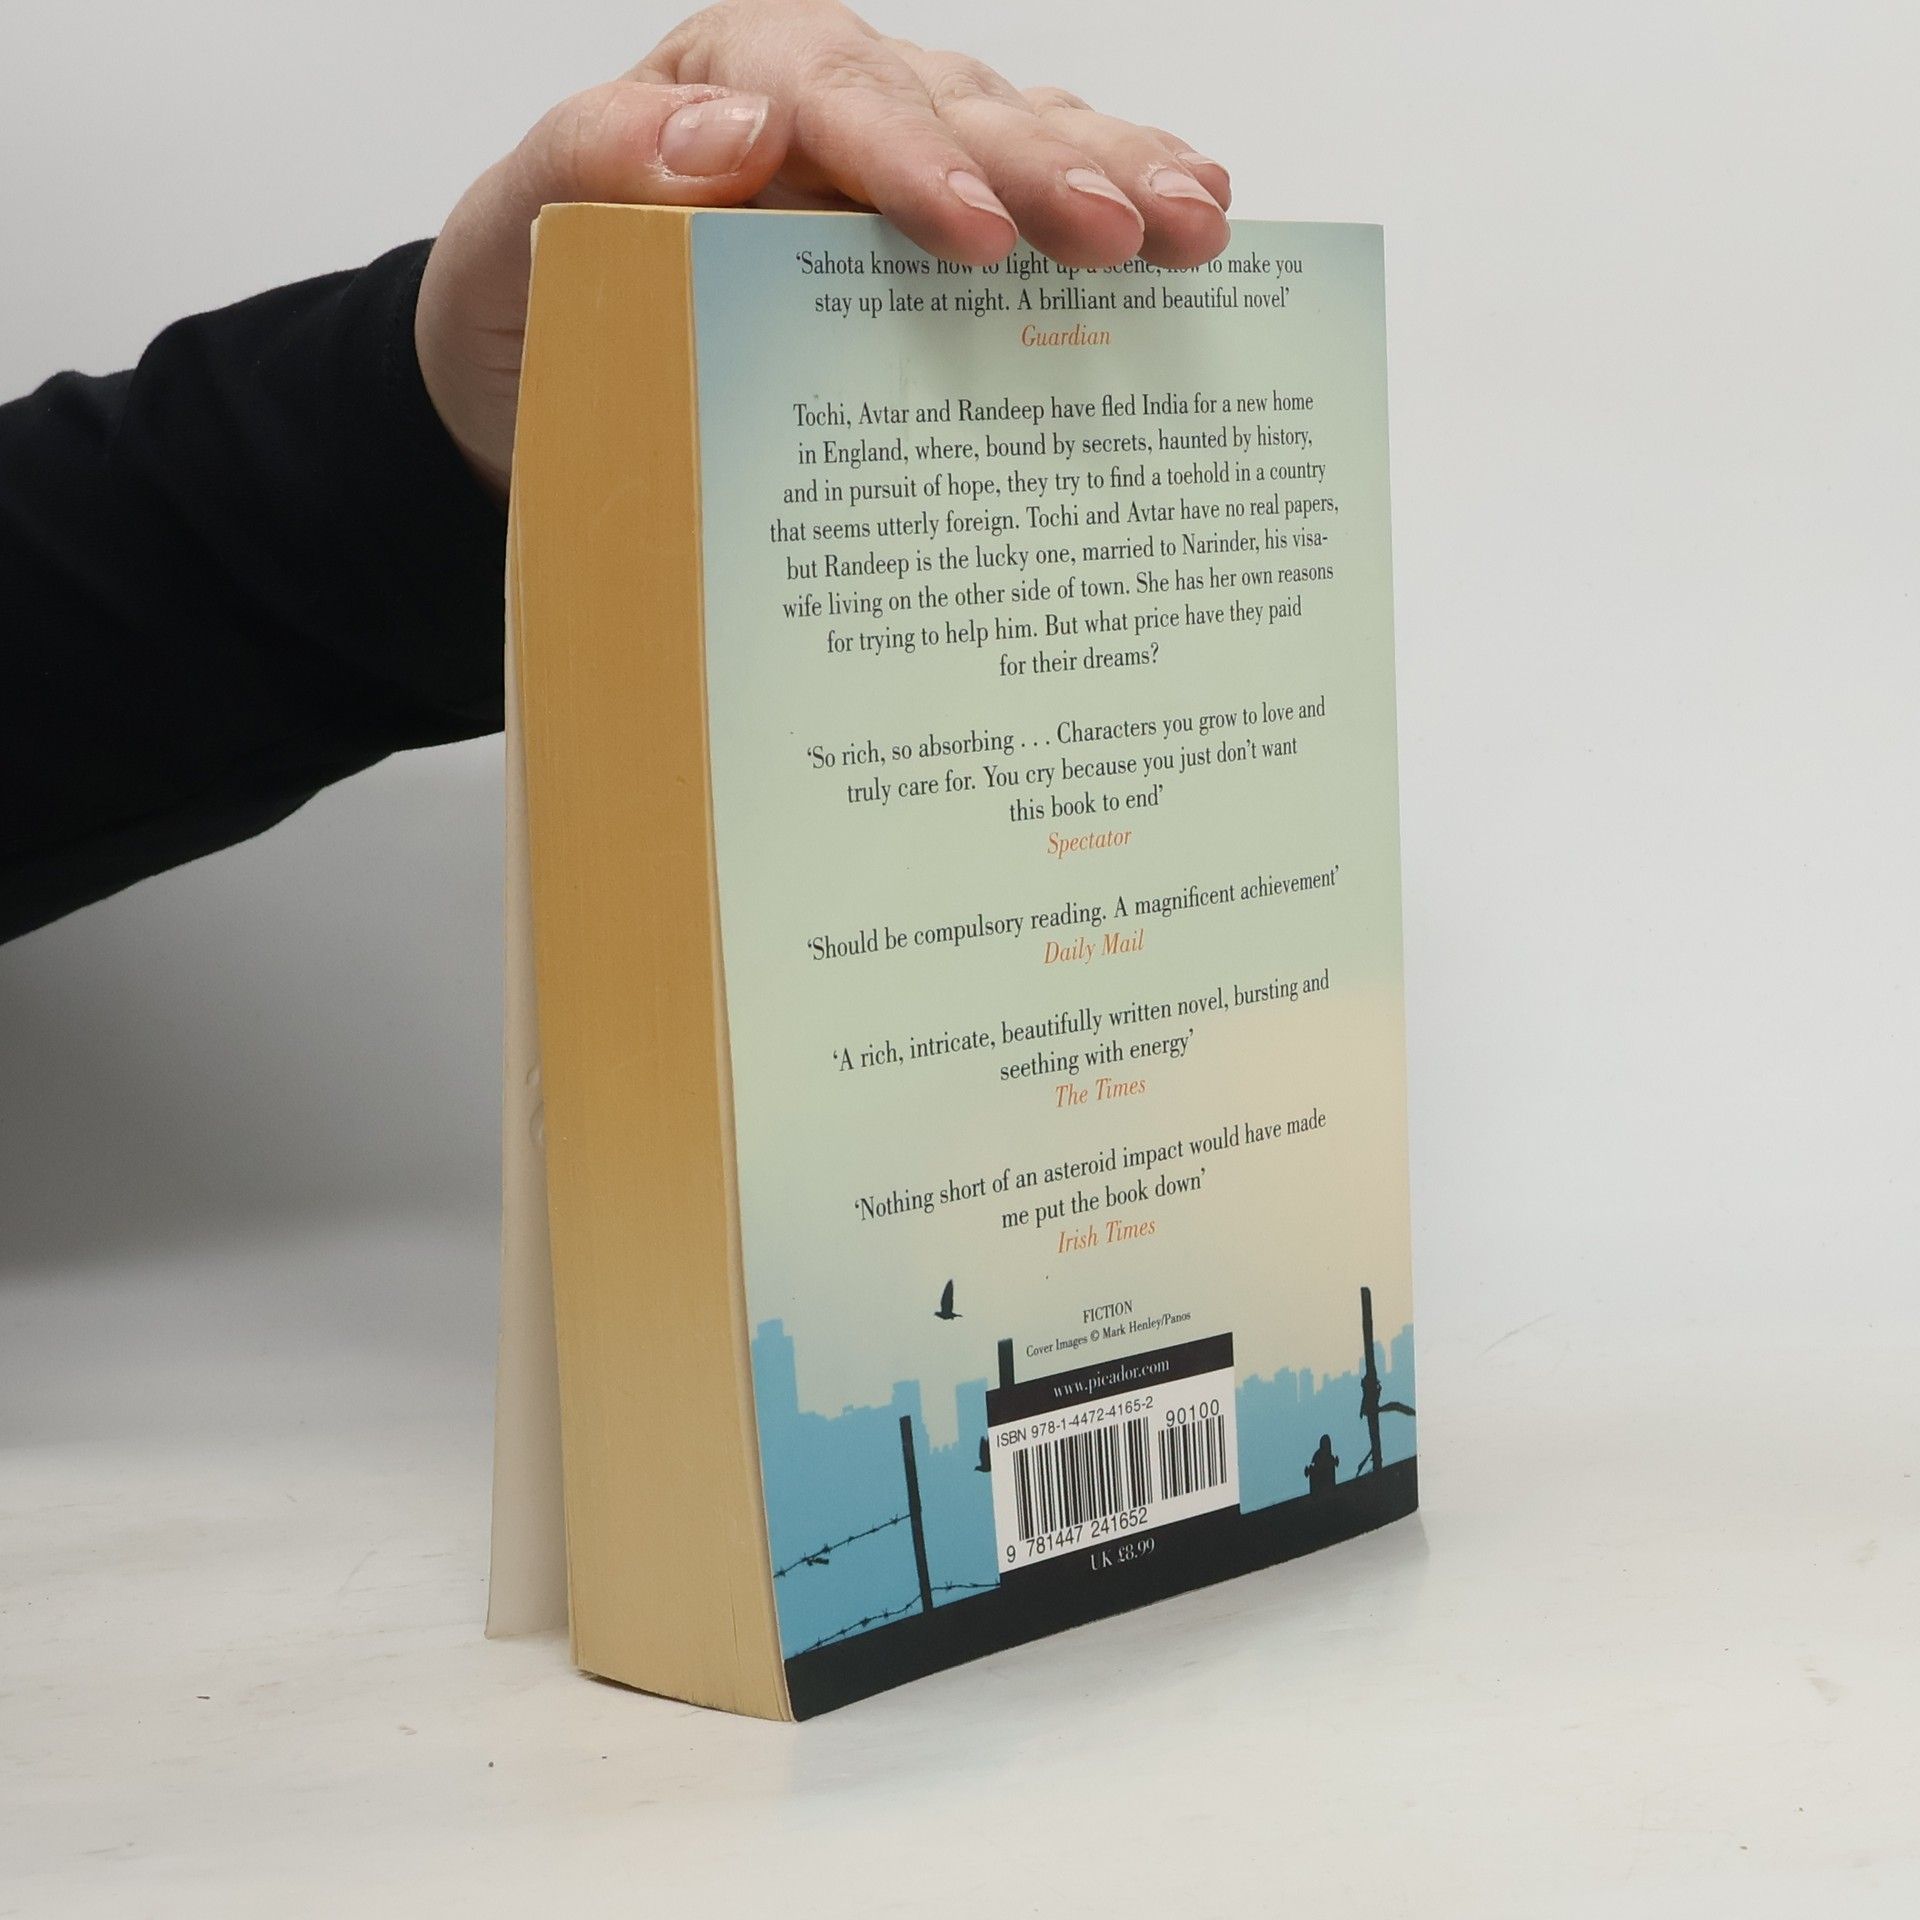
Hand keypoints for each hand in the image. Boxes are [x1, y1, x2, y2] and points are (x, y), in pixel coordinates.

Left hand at [416, 0, 1231, 498]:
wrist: (548, 367)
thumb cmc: (538, 298)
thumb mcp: (521, 229)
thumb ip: (593, 163)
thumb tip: (726, 135)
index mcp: (726, 82)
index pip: (825, 92)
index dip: (907, 154)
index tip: (968, 231)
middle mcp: (827, 102)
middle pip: (953, 107)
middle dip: (1046, 166)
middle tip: (1124, 232)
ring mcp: (895, 155)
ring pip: (1020, 133)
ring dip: (1112, 173)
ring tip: (1193, 221)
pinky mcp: (939, 218)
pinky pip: (1035, 186)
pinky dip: (1116, 191)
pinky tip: (1191, 210)